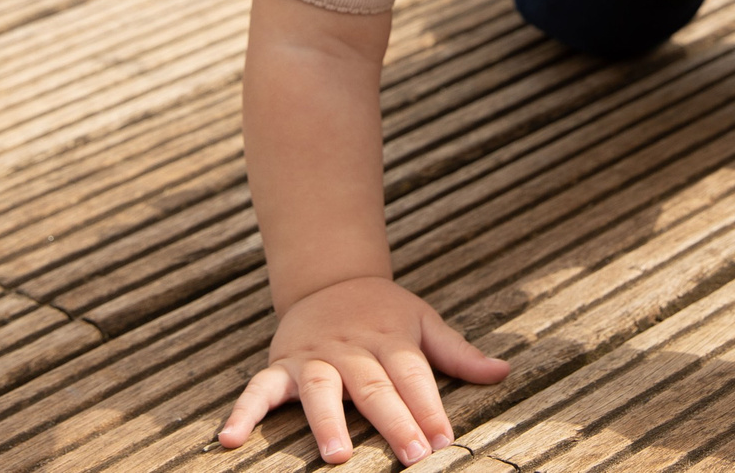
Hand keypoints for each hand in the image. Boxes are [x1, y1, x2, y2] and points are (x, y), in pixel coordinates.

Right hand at [217, 276, 510, 464]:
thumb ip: (459, 353)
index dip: (429, 408)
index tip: (444, 441)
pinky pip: (258, 389)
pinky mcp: (281, 365)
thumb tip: (503, 372)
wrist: (329, 279)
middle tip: (413, 455)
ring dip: (327, 421)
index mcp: (390, 339)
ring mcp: (314, 357)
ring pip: (320, 390)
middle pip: (374, 386)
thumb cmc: (384, 312)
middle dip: (394, 421)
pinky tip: (231, 439)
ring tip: (335, 455)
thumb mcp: (423, 322)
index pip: (413, 376)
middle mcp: (352, 349)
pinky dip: (244, 412)